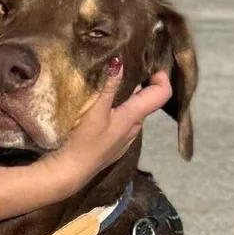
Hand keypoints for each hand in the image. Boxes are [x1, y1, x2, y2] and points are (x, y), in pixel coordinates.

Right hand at [41, 60, 172, 192]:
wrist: (71, 172)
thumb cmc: (84, 142)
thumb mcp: (95, 111)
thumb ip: (108, 87)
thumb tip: (120, 61)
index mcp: (135, 117)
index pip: (163, 94)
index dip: (161, 78)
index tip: (148, 65)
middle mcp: (135, 128)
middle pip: (145, 101)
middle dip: (139, 85)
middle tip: (121, 70)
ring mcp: (125, 140)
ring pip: (132, 113)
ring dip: (126, 99)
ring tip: (108, 87)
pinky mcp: (114, 147)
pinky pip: (122, 124)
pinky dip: (117, 113)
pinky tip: (101, 113)